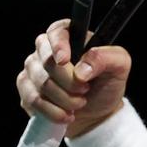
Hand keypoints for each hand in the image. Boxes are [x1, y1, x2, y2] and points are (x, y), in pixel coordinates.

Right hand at [16, 18, 131, 138]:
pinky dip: (52, 111)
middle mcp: (46, 49)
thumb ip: (107, 57)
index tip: (64, 60)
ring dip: (64, 98)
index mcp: (70, 36)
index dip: (58, 45)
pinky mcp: (26, 90)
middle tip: (85, 89)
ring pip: (40, 83)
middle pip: (47, 61)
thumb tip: (82, 69)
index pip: (57, 31)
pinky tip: (66, 115)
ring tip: (80, 103)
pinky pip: (32, 100)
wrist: (97, 114)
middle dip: (68, 81)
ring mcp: (33, 69)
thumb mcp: (119, 67)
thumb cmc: (107, 84)